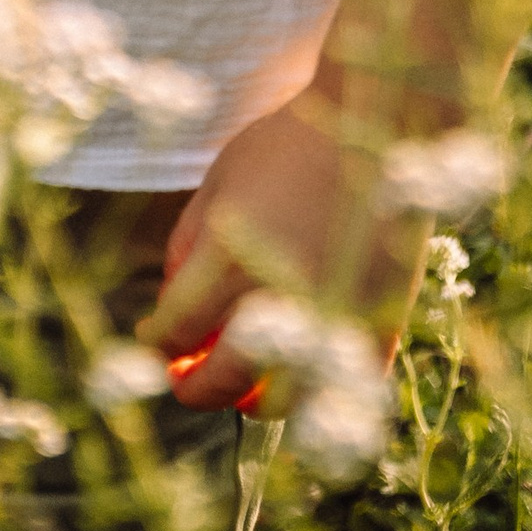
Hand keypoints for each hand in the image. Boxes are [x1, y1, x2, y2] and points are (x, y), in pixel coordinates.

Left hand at [138, 84, 430, 413]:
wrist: (374, 127)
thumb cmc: (286, 147)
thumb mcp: (218, 182)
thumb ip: (188, 245)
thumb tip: (168, 306)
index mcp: (228, 259)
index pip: (175, 333)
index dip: (157, 344)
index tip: (155, 341)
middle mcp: (277, 298)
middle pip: (222, 382)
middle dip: (195, 390)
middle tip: (186, 382)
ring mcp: (329, 318)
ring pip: (283, 402)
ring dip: (254, 401)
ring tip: (243, 386)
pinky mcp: (376, 324)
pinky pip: (341, 388)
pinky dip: (315, 391)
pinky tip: (299, 373)